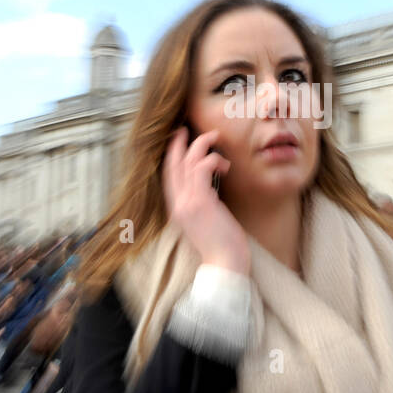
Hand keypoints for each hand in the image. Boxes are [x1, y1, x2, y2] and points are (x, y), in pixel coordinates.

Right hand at [163, 127, 248, 273]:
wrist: (225, 264)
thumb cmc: (221, 246)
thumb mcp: (205, 221)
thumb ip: (201, 204)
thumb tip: (210, 189)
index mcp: (175, 209)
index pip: (168, 176)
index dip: (171, 156)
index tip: (177, 141)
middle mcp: (177, 204)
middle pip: (171, 165)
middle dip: (178, 144)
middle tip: (185, 129)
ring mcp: (187, 203)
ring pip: (187, 163)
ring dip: (201, 145)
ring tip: (215, 137)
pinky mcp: (201, 202)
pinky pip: (202, 169)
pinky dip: (213, 160)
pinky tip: (225, 165)